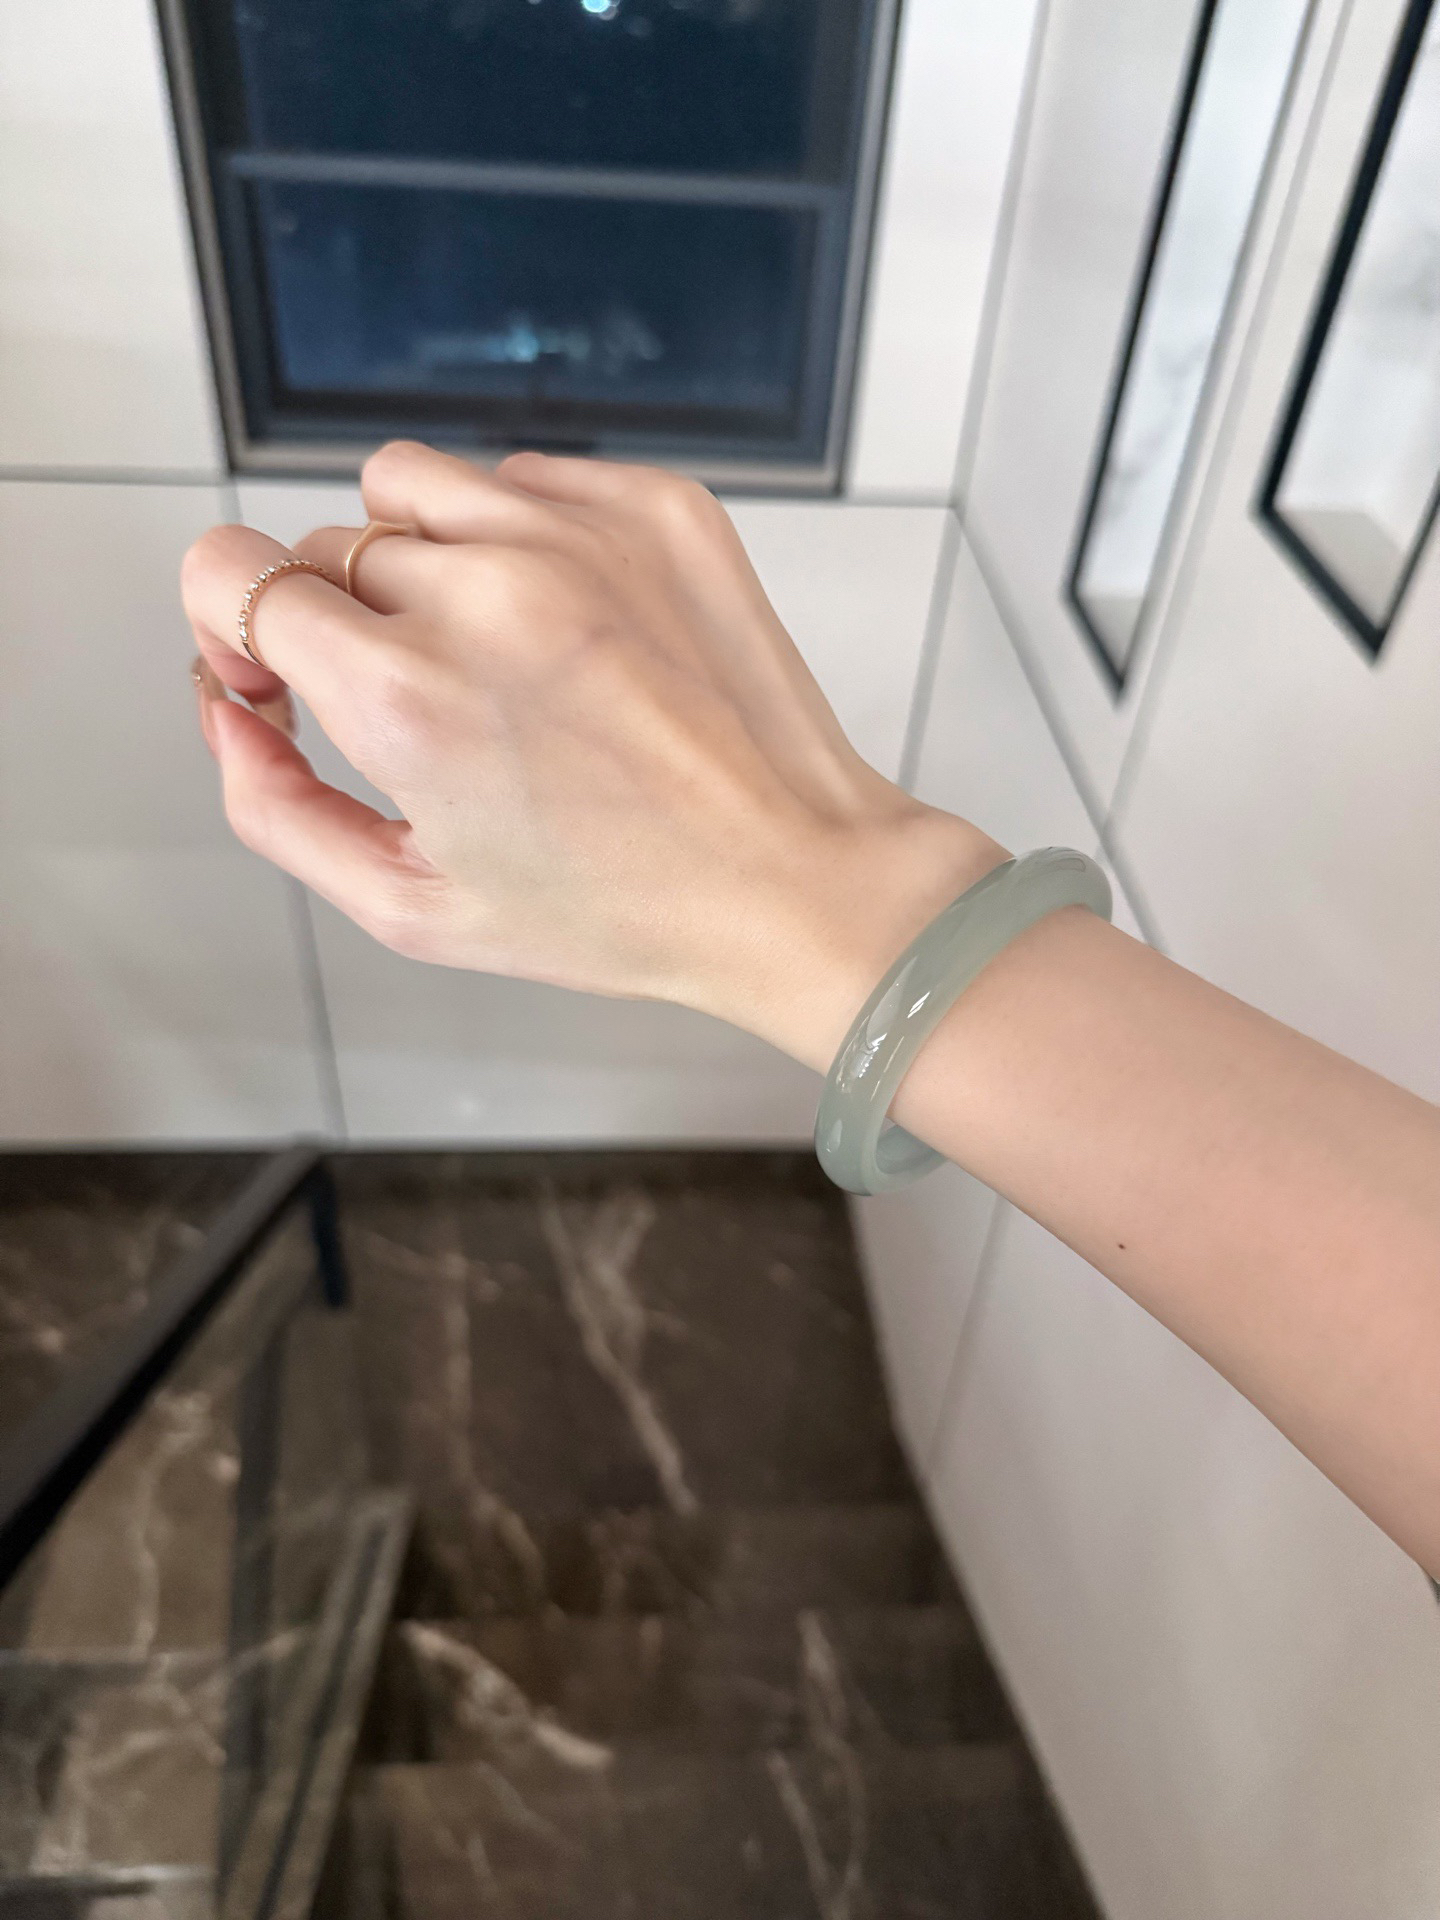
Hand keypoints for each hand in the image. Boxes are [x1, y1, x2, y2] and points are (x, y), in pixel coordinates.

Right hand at [182, 443, 1003, 1070]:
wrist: (792, 879)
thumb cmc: (617, 910)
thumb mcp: (411, 908)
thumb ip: (274, 806)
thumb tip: (227, 710)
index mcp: (406, 693)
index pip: (231, 571)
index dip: (237, 628)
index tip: (284, 678)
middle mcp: (485, 588)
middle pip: (326, 543)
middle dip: (339, 618)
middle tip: (417, 700)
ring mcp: (578, 532)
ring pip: (413, 486)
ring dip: (420, 556)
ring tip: (489, 651)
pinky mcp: (656, 506)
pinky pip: (525, 477)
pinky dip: (522, 537)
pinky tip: (571, 628)